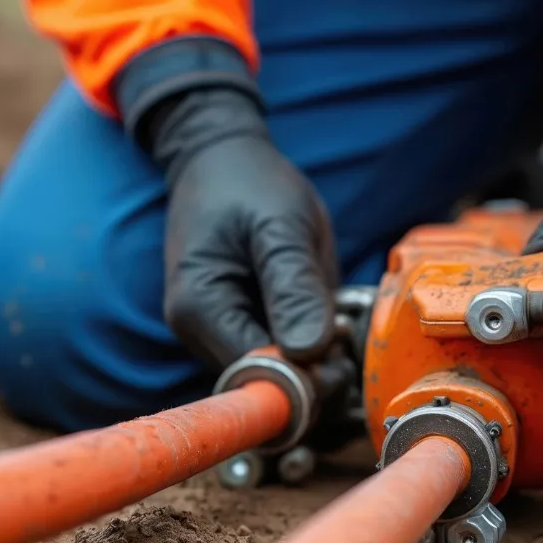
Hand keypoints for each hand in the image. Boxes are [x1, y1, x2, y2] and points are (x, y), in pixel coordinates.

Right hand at [147, 87, 337, 370]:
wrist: (220, 160)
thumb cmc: (249, 183)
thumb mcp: (282, 225)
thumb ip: (295, 287)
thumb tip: (310, 352)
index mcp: (199, 308)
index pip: (255, 374)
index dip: (303, 376)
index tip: (340, 351)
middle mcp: (196, 330)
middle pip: (261, 383)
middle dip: (309, 371)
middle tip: (346, 333)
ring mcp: (212, 330)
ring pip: (270, 373)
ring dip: (310, 360)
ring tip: (335, 318)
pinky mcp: (233, 326)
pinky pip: (273, 353)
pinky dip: (303, 345)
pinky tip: (321, 317)